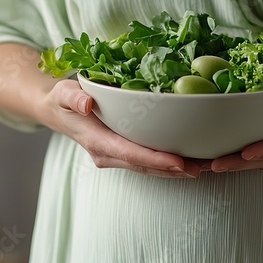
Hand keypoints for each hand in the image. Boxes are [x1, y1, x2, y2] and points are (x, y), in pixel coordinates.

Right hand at [37, 79, 202, 177]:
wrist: (57, 111)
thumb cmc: (63, 100)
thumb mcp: (64, 93)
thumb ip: (73, 99)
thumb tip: (86, 104)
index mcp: (97, 142)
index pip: (130, 154)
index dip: (155, 159)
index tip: (179, 162)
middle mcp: (108, 154)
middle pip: (146, 166)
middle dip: (174, 169)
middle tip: (204, 167)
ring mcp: (116, 156)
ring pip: (150, 167)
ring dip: (177, 170)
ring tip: (206, 166)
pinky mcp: (123, 153)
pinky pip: (148, 161)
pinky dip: (169, 163)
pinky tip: (191, 160)